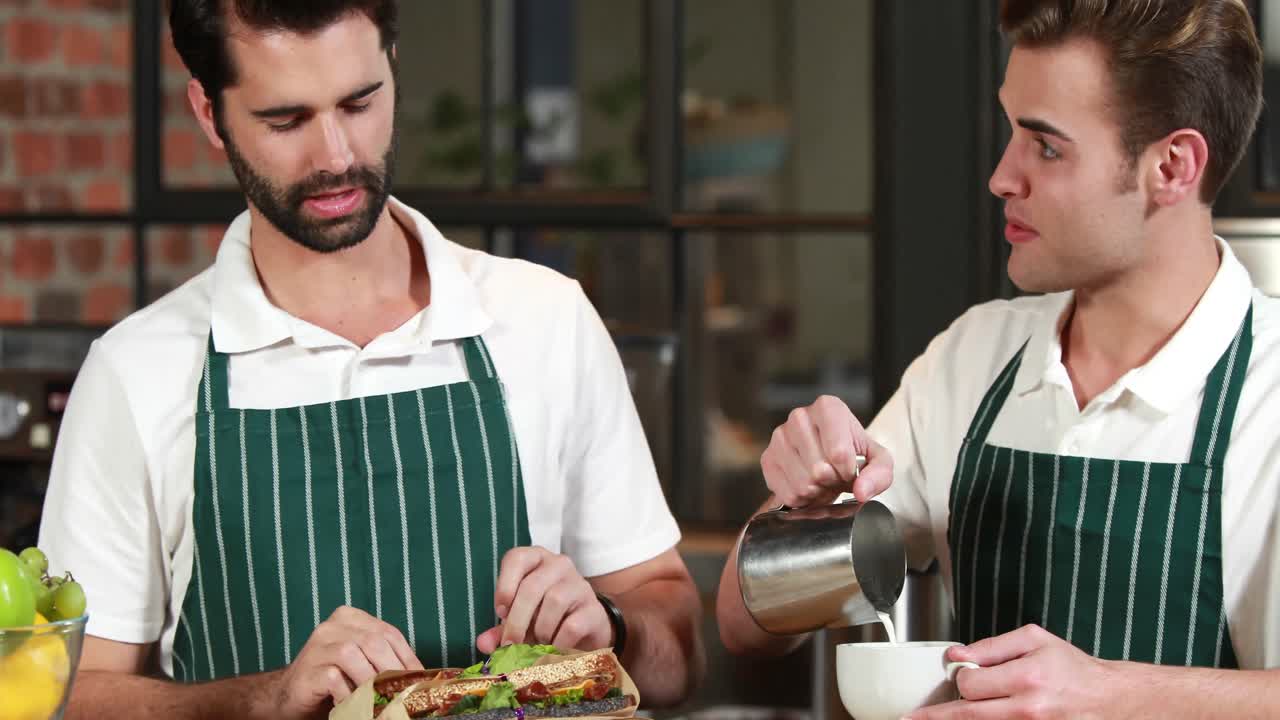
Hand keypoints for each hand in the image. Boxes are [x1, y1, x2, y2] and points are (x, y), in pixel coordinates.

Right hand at [260, 605, 422, 717]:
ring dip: (371, 682)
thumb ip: (383, 660)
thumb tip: (419, 676)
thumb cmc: (333, 681)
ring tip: (380, 701)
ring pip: (353, 656)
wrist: (289, 696)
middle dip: (393, 671)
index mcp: (351, 618)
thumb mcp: (362, 664)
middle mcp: (333, 626)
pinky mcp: (308, 668)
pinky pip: (334, 678)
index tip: (420, 680)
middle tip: (404, 695)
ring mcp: (318, 645)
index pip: (389, 633)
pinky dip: (348, 694)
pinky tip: (351, 704)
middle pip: (374, 642)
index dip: (408, 658)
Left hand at [475, 547, 610, 653]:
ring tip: (538, 643)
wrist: (586, 629)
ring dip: (540, 630)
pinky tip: (555, 648)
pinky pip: (572, 625)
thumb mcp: (520, 620)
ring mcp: (580, 584)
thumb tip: (483, 643)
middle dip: (517, 620)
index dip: (505, 585)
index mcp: (536, 560)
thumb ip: (499, 630)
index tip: (499, 612)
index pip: (517, 558)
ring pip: (554, 601)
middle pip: (532, 587)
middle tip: (510, 644)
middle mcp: (559, 565)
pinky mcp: (594, 609)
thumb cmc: (546, 617)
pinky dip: (558, 642)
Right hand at [760, 395, 891, 506]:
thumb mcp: (878, 461)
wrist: (831, 457)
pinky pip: (788, 494)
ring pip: (803, 484)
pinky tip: (808, 485)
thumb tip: (861, 491)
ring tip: (823, 480)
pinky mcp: (767, 459)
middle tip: (836, 476)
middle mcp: (799, 417)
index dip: (848, 472)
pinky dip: (803, 499)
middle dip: (832, 482)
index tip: (850, 468)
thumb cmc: (854, 455)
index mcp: (828, 407)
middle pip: (819, 470)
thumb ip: (879, 474)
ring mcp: (779, 437)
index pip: (838, 453)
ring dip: (818, 492)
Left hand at [908, 624, 1115, 718]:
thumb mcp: (1035, 641)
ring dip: (959, 719)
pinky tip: (967, 717)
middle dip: (939, 715)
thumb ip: (992, 646)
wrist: (1110, 700)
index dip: (961, 678)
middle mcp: (1027, 709)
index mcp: (1026, 678)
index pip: (970, 684)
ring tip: (933, 718)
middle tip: (911, 718)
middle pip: (967, 715)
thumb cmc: (1073, 668)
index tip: (963, 675)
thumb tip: (956, 654)